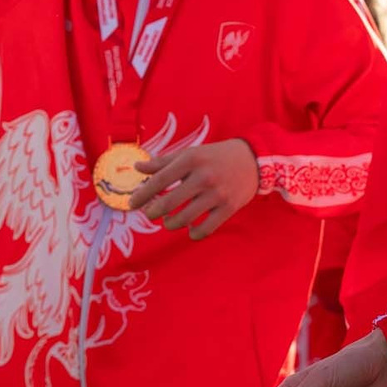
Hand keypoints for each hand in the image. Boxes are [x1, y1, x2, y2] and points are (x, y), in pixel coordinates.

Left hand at [129, 140, 259, 239]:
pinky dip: (193, 233)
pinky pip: (205, 229)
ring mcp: (217, 194)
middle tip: (149, 214)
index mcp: (191, 160)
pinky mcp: (229, 208)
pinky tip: (190, 228)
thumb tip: (137, 168)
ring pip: (184, 219)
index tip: (132, 203)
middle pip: (169, 203)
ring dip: (170, 224)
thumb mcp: (190, 153)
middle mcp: (203, 177)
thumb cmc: (215, 156)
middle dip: (152, 212)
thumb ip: (163, 162)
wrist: (253, 159)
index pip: (159, 180)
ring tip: (168, 221)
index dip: (142, 194)